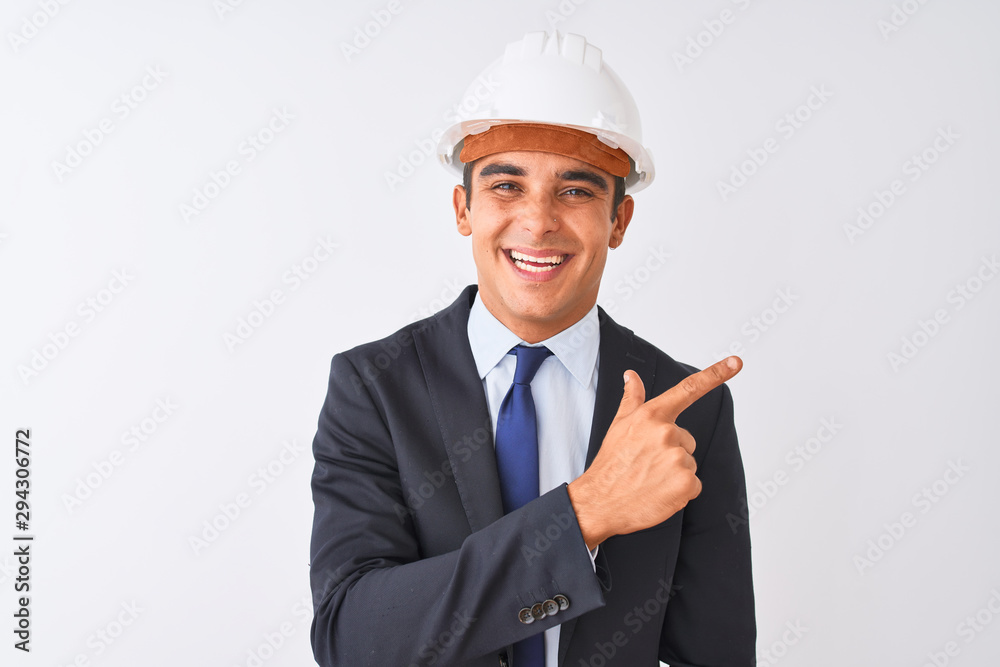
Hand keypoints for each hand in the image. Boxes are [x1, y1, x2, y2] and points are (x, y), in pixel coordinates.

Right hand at [568, 357, 741, 549]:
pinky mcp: (686, 483)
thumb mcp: (619, 425)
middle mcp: (666, 432)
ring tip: (650, 479)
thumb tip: (631, 375)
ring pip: (690, 463)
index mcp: (651, 415)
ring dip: (675, 473)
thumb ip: (632, 398)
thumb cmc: (610, 464)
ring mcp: (677, 458)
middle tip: (647, 464)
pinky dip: (681, 492)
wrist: (600, 502)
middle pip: (688, 440)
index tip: (736, 362)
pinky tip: (659, 493)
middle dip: (673, 452)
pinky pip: (694, 485)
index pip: (688, 390)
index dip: (716, 373)